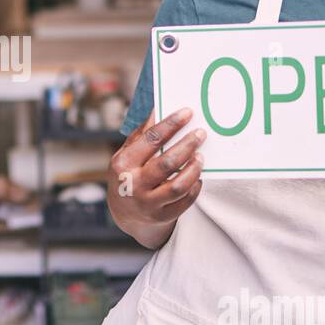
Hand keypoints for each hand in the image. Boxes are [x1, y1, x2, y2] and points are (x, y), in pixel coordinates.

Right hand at [107, 108, 206, 244]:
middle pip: (167, 162)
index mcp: (123, 164)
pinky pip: (184, 201)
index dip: (171, 124)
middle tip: (201, 133)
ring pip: (178, 185)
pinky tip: (197, 177)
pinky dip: (194, 188)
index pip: (151, 139)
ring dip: (194, 169)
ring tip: (201, 157)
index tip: (188, 113)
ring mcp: (147, 203)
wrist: (124, 214)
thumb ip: (141, 134)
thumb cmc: (127, 175)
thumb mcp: (126, 154)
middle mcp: (133, 184)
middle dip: (187, 145)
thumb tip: (157, 108)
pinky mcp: (161, 216)